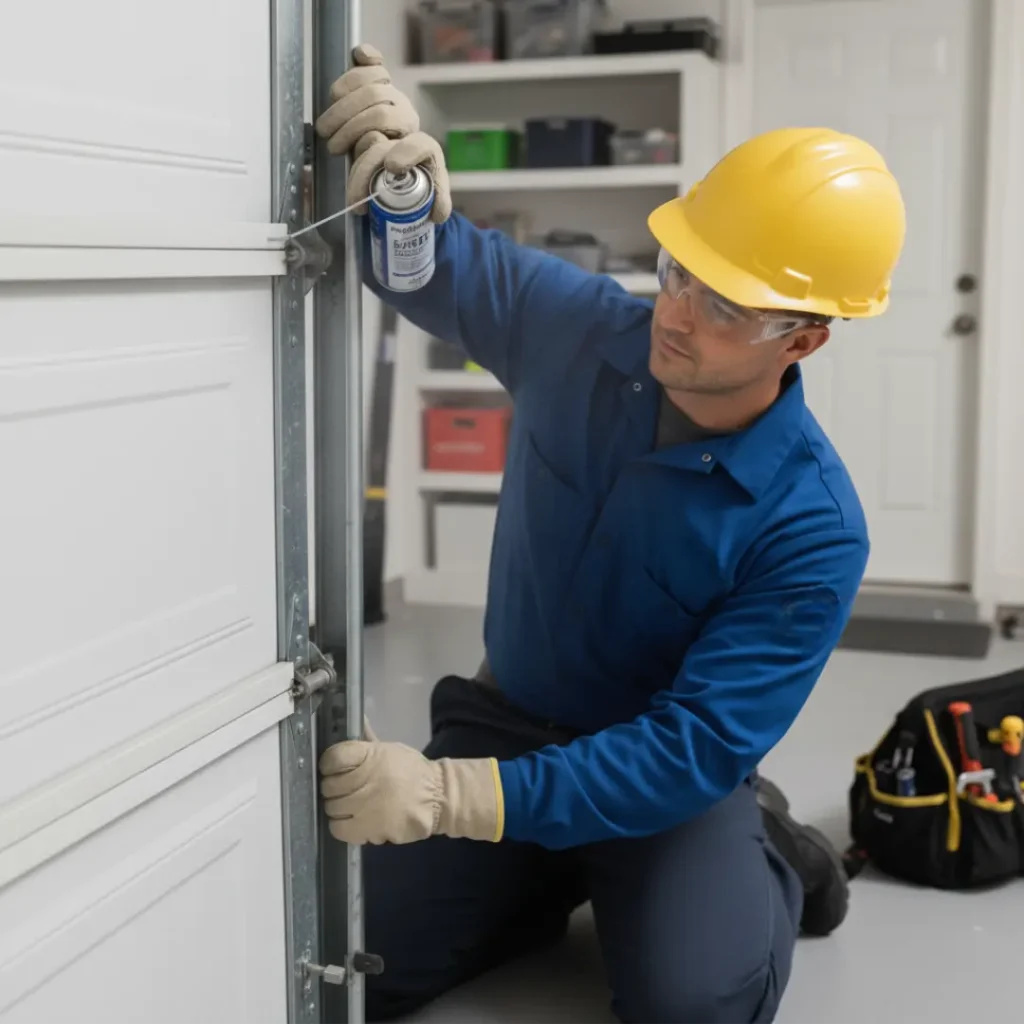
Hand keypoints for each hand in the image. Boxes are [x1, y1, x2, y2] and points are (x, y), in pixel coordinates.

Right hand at [314, 44, 451, 222]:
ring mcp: (393, 100)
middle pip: (381, 113)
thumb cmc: (406, 180)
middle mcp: (409, 120)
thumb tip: (438, 213)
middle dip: (352, 131)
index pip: (421, 144)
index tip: (391, 166)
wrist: (398, 158)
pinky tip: (359, 56)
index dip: (408, 152)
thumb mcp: (422, 195)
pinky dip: (365, 59)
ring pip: (369, 89)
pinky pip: (373, 65)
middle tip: (334, 150)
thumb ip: (432, 202)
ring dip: (341, 110)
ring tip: (326, 132)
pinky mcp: (379, 86)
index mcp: (425, 149)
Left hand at [319, 730, 501, 844]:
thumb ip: (368, 740)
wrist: (438, 797)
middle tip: (346, 789)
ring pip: (331, 808)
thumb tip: (356, 719)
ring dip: (339, 808)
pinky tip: (354, 820)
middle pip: (329, 785)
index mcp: (371, 755)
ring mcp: (365, 805)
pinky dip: (342, 825)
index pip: (332, 758)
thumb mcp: (391, 750)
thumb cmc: (412, 772)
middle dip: (334, 788)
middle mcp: (366, 778)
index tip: (335, 769)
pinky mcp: (368, 828)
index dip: (329, 764)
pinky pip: (338, 828)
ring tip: (352, 805)